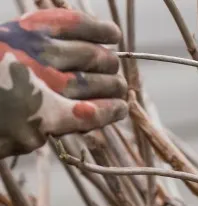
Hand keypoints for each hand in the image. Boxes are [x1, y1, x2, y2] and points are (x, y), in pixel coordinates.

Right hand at [0, 8, 126, 157]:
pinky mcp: (46, 120)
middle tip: (110, 69)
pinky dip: (110, 110)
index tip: (112, 34)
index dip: (100, 30)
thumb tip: (78, 44)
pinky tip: (118, 108)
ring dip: (114, 87)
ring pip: (102, 85)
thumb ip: (32, 42)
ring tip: (118, 89)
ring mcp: (45, 89)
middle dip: (108, 63)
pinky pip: (93, 114)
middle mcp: (39, 56)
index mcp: (25, 33)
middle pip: (96, 57)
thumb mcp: (3, 45)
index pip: (76, 24)